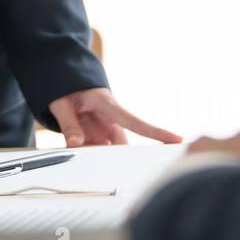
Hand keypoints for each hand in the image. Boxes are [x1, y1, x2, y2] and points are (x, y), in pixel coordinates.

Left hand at [48, 87, 181, 146]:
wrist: (63, 82)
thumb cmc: (66, 86)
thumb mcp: (62, 103)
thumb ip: (69, 124)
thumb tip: (76, 143)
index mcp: (108, 107)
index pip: (136, 122)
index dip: (157, 132)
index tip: (177, 139)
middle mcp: (111, 120)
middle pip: (122, 145)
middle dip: (114, 157)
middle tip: (101, 157)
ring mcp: (105, 129)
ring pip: (109, 151)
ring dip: (97, 156)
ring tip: (80, 148)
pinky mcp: (97, 136)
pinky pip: (97, 151)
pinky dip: (89, 155)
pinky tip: (78, 149)